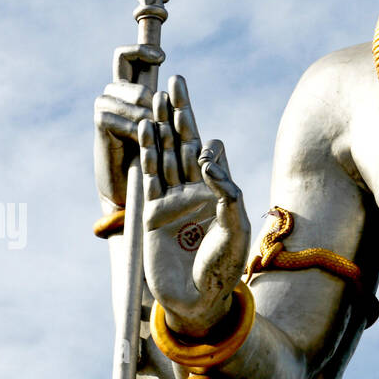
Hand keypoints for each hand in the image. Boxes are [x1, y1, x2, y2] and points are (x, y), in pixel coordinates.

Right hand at [93, 44, 164, 207]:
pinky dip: (137, 129)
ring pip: (132, 94)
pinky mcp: (101, 124)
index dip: (140, 50)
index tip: (161, 57)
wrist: (131, 186)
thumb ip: (168, 104)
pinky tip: (141, 141)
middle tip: (155, 118)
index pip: (126, 57)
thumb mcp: (167, 126)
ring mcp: (105, 106)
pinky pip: (121, 116)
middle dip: (148, 90)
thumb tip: (176, 78)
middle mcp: (116, 93)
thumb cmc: (156, 158)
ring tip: (150, 135)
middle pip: (125, 66)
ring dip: (148, 113)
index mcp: (131, 88)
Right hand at [138, 76, 250, 336]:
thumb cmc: (224, 263)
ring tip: (154, 100)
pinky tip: (143, 133)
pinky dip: (146, 155)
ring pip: (164, 155)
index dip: (195, 123)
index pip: (204, 146)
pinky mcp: (153, 213)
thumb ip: (225, 189)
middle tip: (173, 82)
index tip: (185, 97)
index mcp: (216, 188)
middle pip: (182, 142)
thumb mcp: (234, 223)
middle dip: (177, 113)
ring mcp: (171, 199)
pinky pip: (148, 178)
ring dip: (159, 128)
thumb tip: (209, 154)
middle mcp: (193, 188)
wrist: (198, 296)